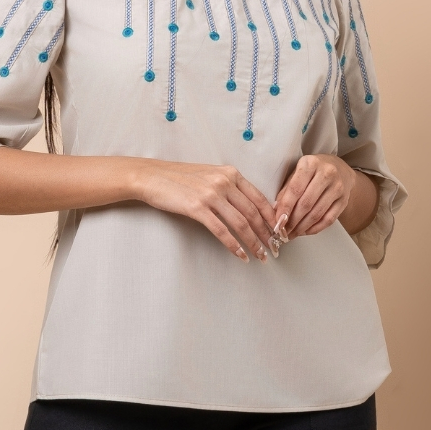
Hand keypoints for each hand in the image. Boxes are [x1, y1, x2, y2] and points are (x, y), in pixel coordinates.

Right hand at [132, 160, 279, 261]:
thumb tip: (247, 208)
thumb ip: (229, 187)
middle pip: (253, 213)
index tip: (279, 232)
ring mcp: (211, 195)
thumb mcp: (210, 176)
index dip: (271, 218)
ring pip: (241, 223)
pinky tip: (241, 255)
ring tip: (260, 255)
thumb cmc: (179, 178)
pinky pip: (222, 230)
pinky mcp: (197, 208)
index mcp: (230, 174)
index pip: (259, 198)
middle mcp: (224, 182)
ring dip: (253, 242)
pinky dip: (234, 245)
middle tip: (275, 248)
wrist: (152, 176)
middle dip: (266, 233)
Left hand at [274, 155, 369, 239]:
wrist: (341, 169)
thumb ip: (286, 190)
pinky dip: (315, 229)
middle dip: (292, 221)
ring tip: (292, 234)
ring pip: (317, 214)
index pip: (296, 189)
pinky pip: (328, 219)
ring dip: (302, 227)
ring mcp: (338, 188)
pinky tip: (305, 231)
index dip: (285, 207)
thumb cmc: (313, 172)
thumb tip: (276, 211)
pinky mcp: (344, 200)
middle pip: (306, 204)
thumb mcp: (297, 172)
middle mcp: (327, 174)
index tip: (278, 221)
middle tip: (283, 231)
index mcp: (310, 164)